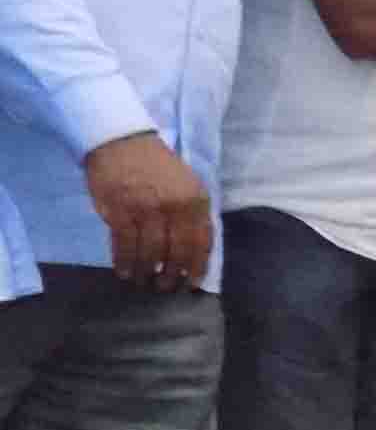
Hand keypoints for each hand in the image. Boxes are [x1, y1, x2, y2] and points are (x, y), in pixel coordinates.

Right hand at [84, 132, 211, 288]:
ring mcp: (147, 210)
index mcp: (196, 201)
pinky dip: (124, 261)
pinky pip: (124, 245)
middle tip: (165, 287)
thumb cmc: (158, 167)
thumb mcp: (188, 186)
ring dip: (147, 271)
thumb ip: (194, 215)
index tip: (192, 283)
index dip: (197, 266)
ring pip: (150, 252)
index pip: (202, 242)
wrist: (124, 142)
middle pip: (177, 251)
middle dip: (172, 274)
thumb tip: (197, 252)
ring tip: (144, 282)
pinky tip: (124, 272)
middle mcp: (175, 207)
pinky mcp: (120, 211)